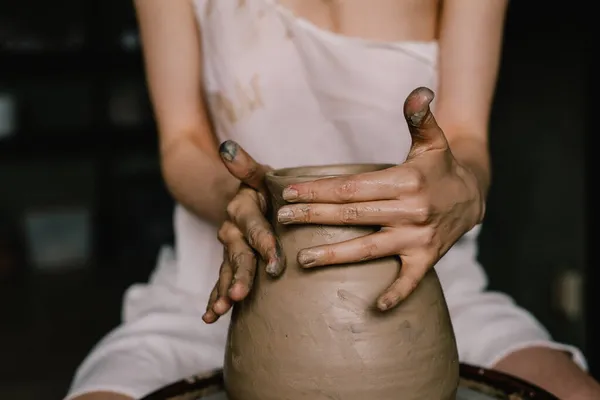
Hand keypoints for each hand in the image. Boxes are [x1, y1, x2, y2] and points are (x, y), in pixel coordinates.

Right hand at [202, 141, 284, 323]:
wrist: (240, 198)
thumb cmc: (261, 188)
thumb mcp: (256, 174)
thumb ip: (245, 166)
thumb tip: (227, 147)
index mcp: (243, 209)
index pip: (254, 226)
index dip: (263, 242)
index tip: (275, 261)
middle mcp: (232, 230)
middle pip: (237, 254)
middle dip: (239, 274)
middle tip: (239, 293)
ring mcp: (229, 248)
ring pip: (226, 270)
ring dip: (223, 290)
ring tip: (220, 310)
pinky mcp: (228, 262)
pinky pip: (221, 280)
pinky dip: (215, 297)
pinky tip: (210, 317)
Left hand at [275, 87, 485, 310]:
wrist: (475, 196)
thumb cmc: (441, 168)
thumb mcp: (432, 141)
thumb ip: (420, 118)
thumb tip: (417, 92)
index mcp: (404, 181)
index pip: (352, 187)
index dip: (319, 190)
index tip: (288, 192)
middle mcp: (410, 211)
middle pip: (352, 216)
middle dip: (314, 217)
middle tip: (281, 219)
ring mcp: (418, 237)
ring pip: (369, 248)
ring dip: (335, 255)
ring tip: (303, 259)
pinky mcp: (427, 258)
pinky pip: (410, 280)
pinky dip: (396, 293)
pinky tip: (374, 306)